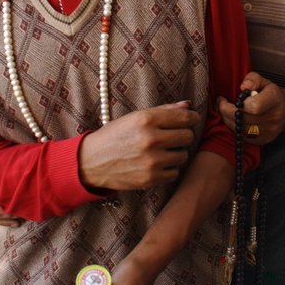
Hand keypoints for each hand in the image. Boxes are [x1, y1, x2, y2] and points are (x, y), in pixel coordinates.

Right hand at [79, 102, 199, 191]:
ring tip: (162, 151)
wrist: (92, 161)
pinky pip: (175, 172)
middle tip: (173, 136)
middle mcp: (150, 139)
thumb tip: (187, 105)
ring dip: (176, 153)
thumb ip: (163, 110)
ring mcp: (151, 161)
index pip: (184, 117)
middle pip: (188, 136)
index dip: (192, 118)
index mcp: (146, 119)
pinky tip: (157, 163)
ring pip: (183, 155)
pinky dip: (168, 168)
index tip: (191, 120)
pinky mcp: (151, 179)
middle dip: (183, 135)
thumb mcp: (135, 117)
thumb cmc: (115, 136)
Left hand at [217, 72, 284, 144]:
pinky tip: (230, 118)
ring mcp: (269, 131)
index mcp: (275, 100)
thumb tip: (243, 87)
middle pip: (244, 118)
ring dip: (227, 119)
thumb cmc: (271, 93)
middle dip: (226, 111)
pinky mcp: (263, 140)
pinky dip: (233, 127)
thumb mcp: (263, 81)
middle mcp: (274, 118)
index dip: (238, 104)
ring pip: (240, 128)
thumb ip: (252, 79)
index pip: (255, 106)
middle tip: (220, 102)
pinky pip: (242, 136)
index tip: (228, 98)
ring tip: (222, 109)